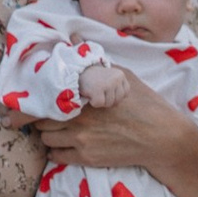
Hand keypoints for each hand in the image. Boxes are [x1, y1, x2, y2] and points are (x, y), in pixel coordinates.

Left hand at [34, 73, 184, 171]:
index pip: (44, 99)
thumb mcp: (122, 76)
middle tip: (52, 114)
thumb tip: (74, 39)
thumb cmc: (145, 103)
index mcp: (84, 96)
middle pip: (41, 120)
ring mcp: (81, 140)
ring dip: (48, 134)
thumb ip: (94, 61)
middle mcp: (78, 118)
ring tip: (59, 129)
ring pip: (45, 139)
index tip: (35, 101)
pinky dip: (56, 151)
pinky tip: (66, 145)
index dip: (37, 101)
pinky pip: (55, 157)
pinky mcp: (87, 157)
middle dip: (43, 117)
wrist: (162, 136)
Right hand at [80, 65, 130, 109]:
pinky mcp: (98, 89)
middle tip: (99, 91)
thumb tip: (117, 104)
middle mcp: (116, 78)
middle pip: (118, 100)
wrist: (78, 72)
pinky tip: (90, 93)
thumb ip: (117, 89)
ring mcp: (108, 83)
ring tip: (94, 91)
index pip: (125, 93)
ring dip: (100, 101)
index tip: (106, 90)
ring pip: (108, 103)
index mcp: (120, 75)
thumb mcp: (110, 80)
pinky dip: (93, 102)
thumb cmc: (95, 79)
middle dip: (108, 100)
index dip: (115, 95)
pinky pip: (99, 104)